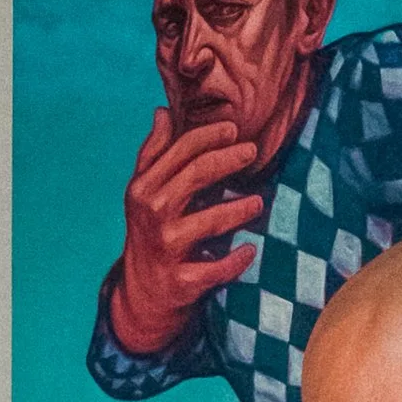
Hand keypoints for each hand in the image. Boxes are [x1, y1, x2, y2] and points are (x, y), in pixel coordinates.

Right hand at [104, 109, 267, 356]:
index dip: (209, 136)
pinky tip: (250, 250)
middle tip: (253, 151)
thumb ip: (154, 152)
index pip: (180, 151)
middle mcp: (153, 214)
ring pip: (209, 221)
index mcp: (144, 188)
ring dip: (239, 209)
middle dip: (228, 160)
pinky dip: (235, 261)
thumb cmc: (150, 229)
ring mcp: (166, 248)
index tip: (234, 130)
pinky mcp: (181, 280)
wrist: (142, 290)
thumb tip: (162, 112)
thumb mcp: (143, 190)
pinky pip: (215, 269)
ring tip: (259, 202)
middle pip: (196, 176)